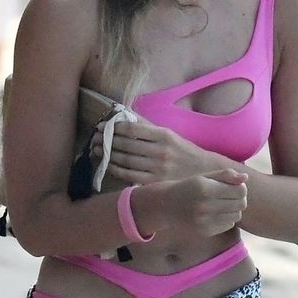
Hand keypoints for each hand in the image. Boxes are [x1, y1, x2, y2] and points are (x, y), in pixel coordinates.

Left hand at [103, 120, 219, 186]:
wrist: (203, 172)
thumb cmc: (182, 151)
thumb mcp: (169, 135)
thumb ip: (147, 127)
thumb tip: (125, 115)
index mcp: (164, 135)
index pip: (132, 129)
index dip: (113, 127)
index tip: (101, 126)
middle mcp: (160, 151)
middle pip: (125, 145)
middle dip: (106, 140)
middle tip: (94, 138)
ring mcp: (157, 168)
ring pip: (124, 160)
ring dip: (106, 154)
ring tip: (96, 150)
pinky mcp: (153, 182)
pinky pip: (128, 175)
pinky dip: (114, 168)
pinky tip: (107, 164)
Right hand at [138, 169, 248, 239]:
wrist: (165, 206)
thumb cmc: (188, 187)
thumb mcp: (204, 177)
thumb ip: (225, 175)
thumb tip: (245, 178)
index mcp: (205, 189)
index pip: (240, 190)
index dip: (241, 188)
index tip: (234, 187)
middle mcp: (205, 206)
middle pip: (241, 204)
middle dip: (239, 199)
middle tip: (230, 196)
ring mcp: (204, 220)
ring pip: (236, 215)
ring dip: (233, 210)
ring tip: (222, 205)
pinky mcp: (204, 231)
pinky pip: (228, 225)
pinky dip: (226, 219)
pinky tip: (215, 214)